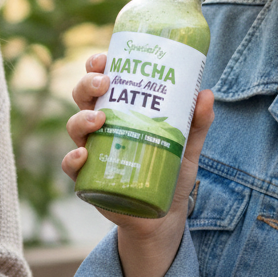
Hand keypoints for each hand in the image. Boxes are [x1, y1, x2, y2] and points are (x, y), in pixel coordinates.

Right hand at [62, 52, 214, 276]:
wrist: (163, 218)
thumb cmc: (170, 172)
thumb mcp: (186, 145)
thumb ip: (196, 122)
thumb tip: (207, 93)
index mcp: (120, 110)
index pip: (101, 81)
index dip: (96, 66)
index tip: (104, 58)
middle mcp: (100, 127)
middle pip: (83, 98)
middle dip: (87, 85)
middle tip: (104, 83)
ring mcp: (91, 152)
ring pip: (74, 127)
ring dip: (81, 118)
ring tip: (100, 118)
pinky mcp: (88, 180)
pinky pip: (71, 166)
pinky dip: (72, 159)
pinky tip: (83, 155)